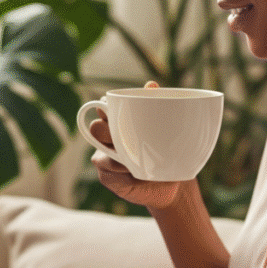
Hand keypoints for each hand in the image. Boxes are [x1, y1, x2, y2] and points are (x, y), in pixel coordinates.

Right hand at [89, 81, 183, 211]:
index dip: (104, 107)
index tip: (113, 108)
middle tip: (125, 136)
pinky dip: (126, 173)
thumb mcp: (163, 129)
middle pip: (96, 129)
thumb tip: (151, 85)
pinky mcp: (107, 176)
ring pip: (101, 154)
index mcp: (118, 121)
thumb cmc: (165, 150)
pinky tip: (139, 174)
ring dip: (120, 157)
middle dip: (107, 131)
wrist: (170, 181)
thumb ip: (156, 107)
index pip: (103, 108)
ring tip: (140, 160)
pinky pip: (110, 173)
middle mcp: (107, 138)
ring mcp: (105, 157)